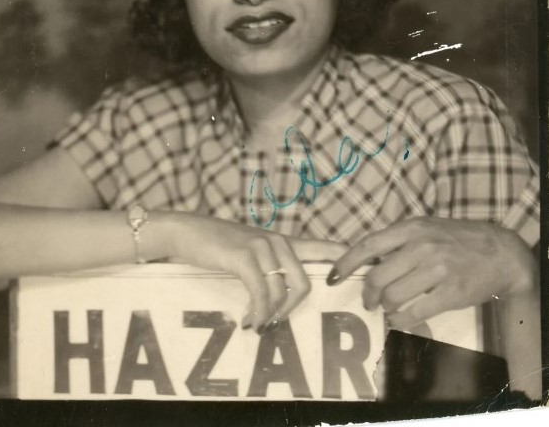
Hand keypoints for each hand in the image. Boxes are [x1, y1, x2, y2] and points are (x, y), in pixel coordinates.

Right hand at [167, 212, 343, 331]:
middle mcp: (277, 241)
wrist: (185, 232)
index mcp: (282, 241)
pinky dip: (257, 312)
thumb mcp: (248, 251)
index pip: (324, 246)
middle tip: (274, 322)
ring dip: (271, 314)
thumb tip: (281, 295)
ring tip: (257, 323)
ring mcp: (261, 246)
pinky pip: (262, 293)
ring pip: (283, 290)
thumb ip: (269, 265)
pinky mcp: (244, 256)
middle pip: (306, 281)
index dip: (347, 258)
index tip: (369, 269)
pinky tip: (249, 321)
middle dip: (293, 308)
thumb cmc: (216, 245)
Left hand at [329, 217, 536, 330]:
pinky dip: (401, 320)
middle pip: (378, 277)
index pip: (368, 246)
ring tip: (389, 307)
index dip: (346, 264)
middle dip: (369, 294)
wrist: (500, 251)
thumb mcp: (425, 228)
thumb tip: (367, 261)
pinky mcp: (451, 293)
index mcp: (411, 229)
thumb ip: (398, 241)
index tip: (332, 277)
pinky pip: (415, 312)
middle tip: (369, 302)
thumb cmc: (457, 239)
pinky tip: (401, 319)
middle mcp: (421, 247)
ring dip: (386, 307)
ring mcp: (437, 270)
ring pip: (394, 297)